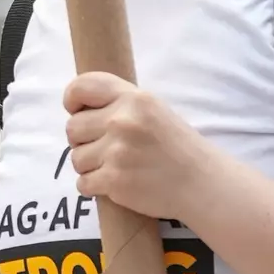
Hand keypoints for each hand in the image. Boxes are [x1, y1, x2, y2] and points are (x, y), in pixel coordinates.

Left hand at [64, 72, 212, 220]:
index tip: (76, 111)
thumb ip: (120, 105)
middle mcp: (123, 121)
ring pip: (76, 158)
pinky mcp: (114, 180)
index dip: (72, 99)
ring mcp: (117, 151)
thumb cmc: (177, 148)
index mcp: (134, 98)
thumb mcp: (155, 111)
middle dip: (82, 140)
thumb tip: (78, 110)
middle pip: (72, 128)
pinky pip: (82, 183)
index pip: (82, 86)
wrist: (202, 184)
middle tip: (104, 149)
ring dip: (90, 166)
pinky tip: (114, 184)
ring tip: (116, 167)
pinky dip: (93, 186)